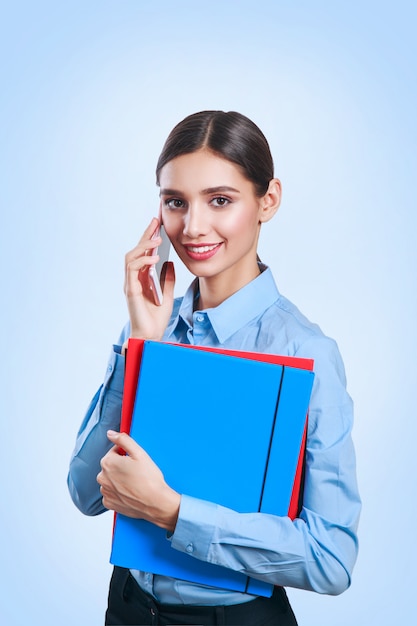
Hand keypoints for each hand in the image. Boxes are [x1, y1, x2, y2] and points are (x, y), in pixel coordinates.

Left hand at [97, 430, 179, 531]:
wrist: (156, 502)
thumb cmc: (149, 479)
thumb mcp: (139, 453)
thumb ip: (123, 440)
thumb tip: (110, 433)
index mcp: (108, 462)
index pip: (114, 451)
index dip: (127, 455)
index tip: (135, 462)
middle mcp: (102, 477)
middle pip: (111, 466)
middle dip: (121, 467)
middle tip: (136, 472)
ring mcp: (105, 491)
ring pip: (110, 480)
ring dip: (119, 479)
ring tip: (134, 483)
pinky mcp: (109, 503)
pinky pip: (111, 493)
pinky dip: (118, 492)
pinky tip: (130, 492)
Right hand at [124, 217, 174, 340]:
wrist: (151, 335)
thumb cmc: (156, 317)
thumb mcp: (167, 294)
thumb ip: (167, 278)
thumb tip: (169, 262)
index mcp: (141, 277)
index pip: (143, 253)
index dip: (148, 237)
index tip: (157, 222)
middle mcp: (133, 278)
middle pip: (136, 250)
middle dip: (145, 234)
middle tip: (155, 221)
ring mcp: (130, 283)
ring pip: (130, 257)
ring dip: (143, 246)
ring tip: (157, 239)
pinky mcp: (130, 290)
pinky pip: (132, 270)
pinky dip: (142, 262)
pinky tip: (154, 258)